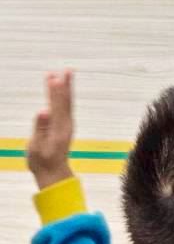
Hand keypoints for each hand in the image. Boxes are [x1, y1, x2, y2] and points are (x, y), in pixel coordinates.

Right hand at [27, 71, 74, 190]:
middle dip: (62, 85)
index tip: (53, 78)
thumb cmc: (42, 162)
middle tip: (62, 71)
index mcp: (58, 128)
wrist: (53, 173)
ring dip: (66, 88)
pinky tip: (63, 90)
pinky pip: (66, 106)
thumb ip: (39, 128)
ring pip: (67, 102)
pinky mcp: (66, 126)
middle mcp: (66, 124)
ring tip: (65, 74)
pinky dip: (65, 96)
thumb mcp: (36, 147)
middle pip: (65, 100)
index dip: (55, 91)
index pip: (57, 105)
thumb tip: (43, 111)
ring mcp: (67, 124)